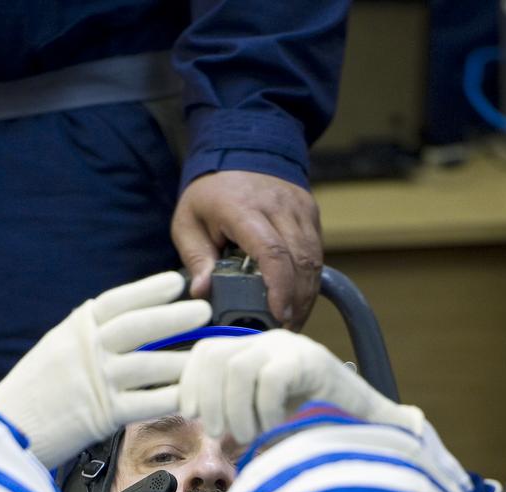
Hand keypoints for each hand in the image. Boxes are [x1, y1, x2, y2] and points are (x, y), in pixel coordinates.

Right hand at [0, 272, 210, 467]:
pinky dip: (175, 398)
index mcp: (76, 329)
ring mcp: (97, 382)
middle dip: (175, 318)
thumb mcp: (58, 349)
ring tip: (208, 356)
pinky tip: (194, 394)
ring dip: (183, 361)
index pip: (118, 302)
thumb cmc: (34, 392)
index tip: (175, 282)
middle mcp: (88, 350)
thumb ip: (92, 337)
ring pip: (151, 366)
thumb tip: (134, 327)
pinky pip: (149, 403)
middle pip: (140, 327)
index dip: (149, 290)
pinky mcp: (104, 416)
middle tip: (203, 311)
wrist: (8, 428)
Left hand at [171, 171, 322, 328]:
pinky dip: (309, 281)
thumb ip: (195, 257)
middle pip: (300, 260)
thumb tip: (201, 292)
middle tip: (284, 330)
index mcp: (244, 208)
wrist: (241, 148)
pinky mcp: (310, 212)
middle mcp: (278, 205)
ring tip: (292, 321)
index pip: (272, 251)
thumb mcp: (188, 222)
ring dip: (306, 295)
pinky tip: (298, 301)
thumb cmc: (211, 194)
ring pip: (314, 259)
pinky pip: (316, 252)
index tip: (279, 315)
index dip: (279, 287)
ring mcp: (299, 207)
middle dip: (296, 300)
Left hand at [179, 329, 409, 444]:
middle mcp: (272, 343)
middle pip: (216, 357)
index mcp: (257, 352)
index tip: (189, 412)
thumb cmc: (316, 431)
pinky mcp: (313, 361)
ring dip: (238, 411)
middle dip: (210, 400)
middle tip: (223, 434)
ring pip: (239, 368)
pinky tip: (277, 427)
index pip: (207, 351)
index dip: (191, 381)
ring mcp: (294, 348)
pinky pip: (270, 380)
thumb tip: (200, 422)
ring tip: (252, 436)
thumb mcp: (266, 421)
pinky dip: (266, 411)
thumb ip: (235, 416)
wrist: (372, 433)